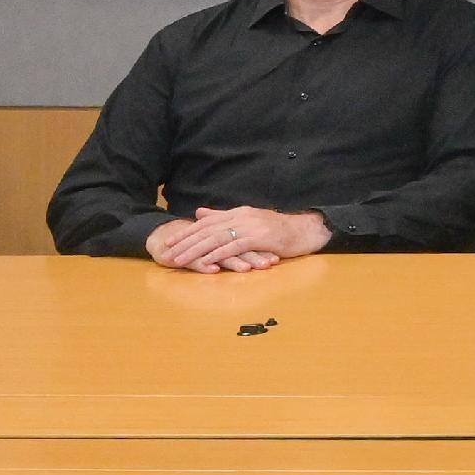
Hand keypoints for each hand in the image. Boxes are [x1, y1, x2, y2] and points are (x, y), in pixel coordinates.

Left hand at [153, 207, 328, 272]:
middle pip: (207, 230)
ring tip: (180, 260)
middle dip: (185, 242)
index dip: (186, 232)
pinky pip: (234, 247)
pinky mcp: (260, 238)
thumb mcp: (250, 220)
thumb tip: (200, 213)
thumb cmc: (280, 230)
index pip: (206, 222)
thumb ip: (225, 216)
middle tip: (167, 253)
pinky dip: (218, 254)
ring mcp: (251, 226)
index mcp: (238, 212)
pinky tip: (206, 262)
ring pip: (216, 238)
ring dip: (195, 251)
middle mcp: (242, 216)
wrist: (307, 231)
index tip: (170, 243)